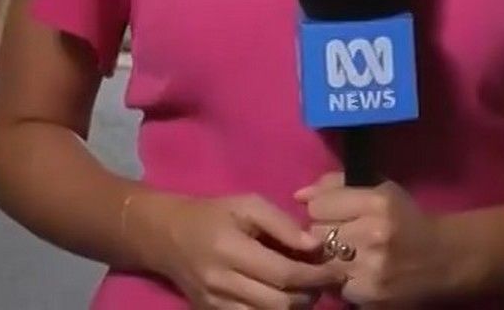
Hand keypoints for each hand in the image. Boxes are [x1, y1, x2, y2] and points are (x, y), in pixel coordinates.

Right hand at [135, 192, 334, 309]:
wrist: (167, 236)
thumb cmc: (213, 214)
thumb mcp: (247, 204)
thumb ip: (283, 224)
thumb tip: (316, 246)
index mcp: (231, 250)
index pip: (284, 274)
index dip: (316, 276)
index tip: (336, 270)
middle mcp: (222, 283)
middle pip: (281, 304)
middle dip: (311, 295)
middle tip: (325, 280)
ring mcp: (216, 304)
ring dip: (296, 307)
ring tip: (307, 289)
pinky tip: (283, 296)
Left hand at [297, 173, 446, 306]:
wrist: (447, 260)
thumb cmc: (409, 219)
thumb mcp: (382, 191)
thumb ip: (337, 187)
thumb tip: (298, 196)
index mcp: (378, 203)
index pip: (317, 206)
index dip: (323, 210)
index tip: (334, 214)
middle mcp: (373, 235)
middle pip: (315, 235)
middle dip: (324, 235)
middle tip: (341, 237)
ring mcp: (372, 271)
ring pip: (322, 264)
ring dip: (329, 260)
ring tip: (347, 257)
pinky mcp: (371, 298)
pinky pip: (336, 288)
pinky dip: (342, 282)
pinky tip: (357, 276)